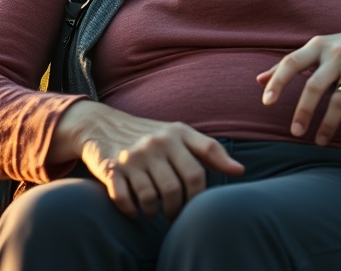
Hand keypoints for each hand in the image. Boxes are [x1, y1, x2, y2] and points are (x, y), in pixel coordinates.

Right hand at [49, 101, 243, 219]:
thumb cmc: (150, 134)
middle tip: (175, 215)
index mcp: (176, 135)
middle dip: (177, 208)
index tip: (199, 204)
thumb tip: (239, 171)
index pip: (197, 171)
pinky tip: (136, 210)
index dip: (200, 194)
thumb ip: (210, 151)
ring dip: (155, 212)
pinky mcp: (111, 169)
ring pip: (151, 197)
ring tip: (156, 212)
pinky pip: (125, 200)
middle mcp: (155, 145)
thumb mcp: (180, 134)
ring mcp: (132, 157)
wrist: (101, 124)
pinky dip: (132, 210)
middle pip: (175, 189)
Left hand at [256, 15, 340, 145]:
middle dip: (303, 111)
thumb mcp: (321, 46)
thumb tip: (259, 80)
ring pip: (340, 100)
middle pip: (315, 86)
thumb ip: (291, 63)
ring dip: (328, 125)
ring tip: (319, 141)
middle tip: (295, 132)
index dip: (278, 81)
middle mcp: (337, 55)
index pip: (292, 62)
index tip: (266, 101)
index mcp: (320, 45)